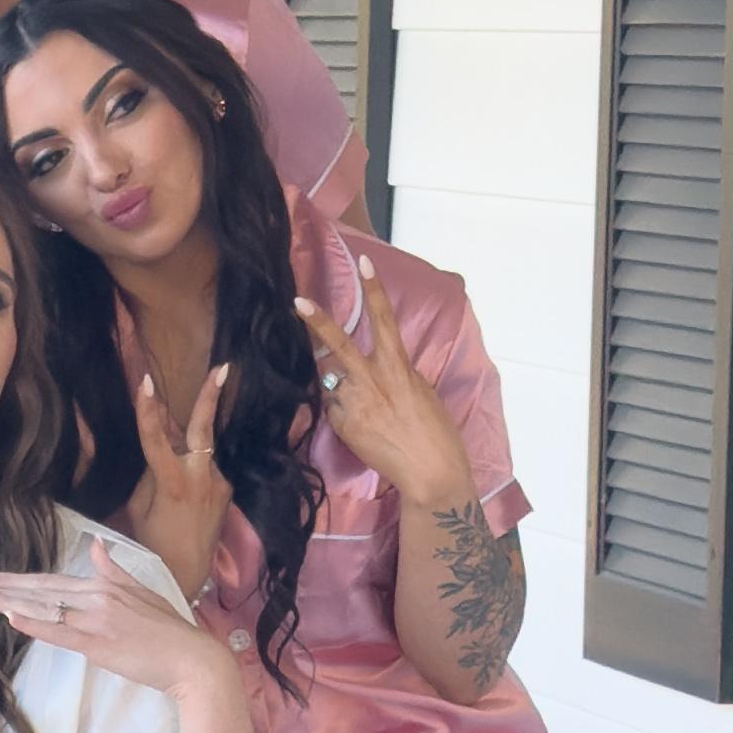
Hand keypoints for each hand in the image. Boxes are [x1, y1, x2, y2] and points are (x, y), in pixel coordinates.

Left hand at [0, 540, 226, 702]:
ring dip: (5, 600)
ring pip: (42, 607)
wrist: (193, 658)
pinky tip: (9, 616)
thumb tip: (95, 545)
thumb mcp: (142, 590)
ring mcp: (96, 619)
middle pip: (38, 589)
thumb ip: (114, 569)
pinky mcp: (99, 645)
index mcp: (102, 584)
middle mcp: (96, 596)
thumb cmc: (169, 629)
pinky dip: (35, 623)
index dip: (15, 578)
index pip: (48, 580)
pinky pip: (60, 632)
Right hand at [126, 362, 233, 599]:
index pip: (156, 439)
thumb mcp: (139, 507)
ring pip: (199, 451)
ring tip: (176, 476)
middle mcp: (200, 478)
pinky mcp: (226, 490)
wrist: (185, 574)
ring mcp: (218, 483)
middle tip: (224, 367)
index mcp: (172, 484)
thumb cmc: (152, 543)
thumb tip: (159, 449)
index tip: (145, 382)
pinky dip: (191, 471)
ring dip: (186, 448)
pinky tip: (184, 497)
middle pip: (203, 429)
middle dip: (211, 396)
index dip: (148, 410)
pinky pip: (204, 470)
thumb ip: (150, 474)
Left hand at [295, 241, 474, 510]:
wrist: (430, 470)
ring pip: (333, 382)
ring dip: (341, 388)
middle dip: (317, 321)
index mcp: (398, 366)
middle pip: (339, 343)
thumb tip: (375, 366)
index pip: (384, 319)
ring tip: (371, 412)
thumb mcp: (420, 391)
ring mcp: (354, 402)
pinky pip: (334, 410)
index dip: (374, 288)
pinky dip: (343, 414)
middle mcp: (373, 379)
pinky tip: (365, 430)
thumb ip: (395, 374)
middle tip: (297, 301)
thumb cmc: (435, 431)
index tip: (364, 262)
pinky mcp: (342, 424)